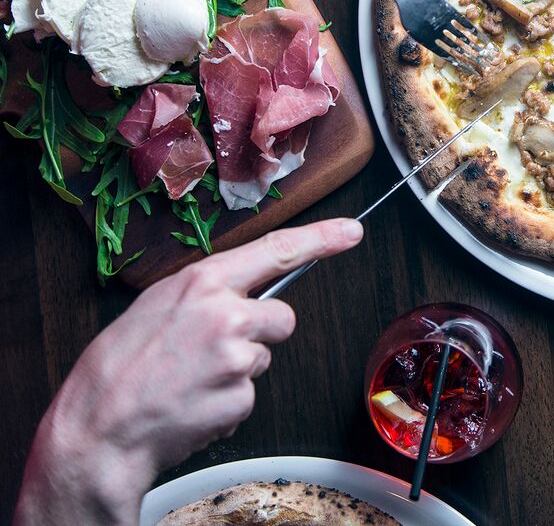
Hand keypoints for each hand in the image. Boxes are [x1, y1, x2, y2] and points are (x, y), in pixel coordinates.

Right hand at [13, 218, 363, 525]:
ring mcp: (236, 357)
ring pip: (264, 359)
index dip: (319, 239)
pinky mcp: (240, 397)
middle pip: (282, 318)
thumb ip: (207, 294)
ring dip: (238, 371)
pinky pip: (249, 394)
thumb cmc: (119, 366)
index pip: (276, 251)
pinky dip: (226, 402)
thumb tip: (243, 293)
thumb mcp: (158, 305)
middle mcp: (226, 314)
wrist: (99, 427)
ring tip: (191, 379)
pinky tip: (193, 402)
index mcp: (202, 283)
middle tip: (212, 350)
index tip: (349, 231)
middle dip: (261, 334)